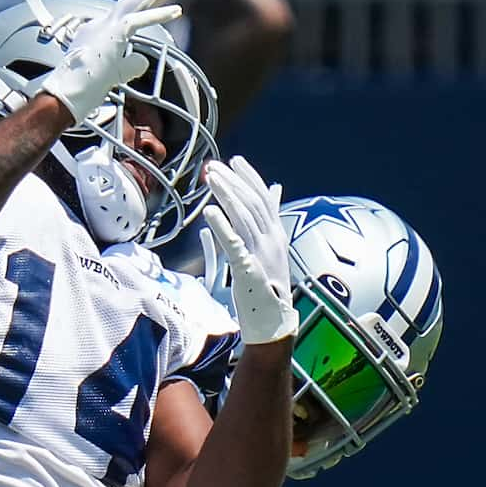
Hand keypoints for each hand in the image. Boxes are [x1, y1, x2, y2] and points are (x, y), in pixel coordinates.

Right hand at [32, 0, 183, 125]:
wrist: (67, 94)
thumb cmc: (85, 89)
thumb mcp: (115, 75)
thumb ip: (130, 64)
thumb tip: (143, 60)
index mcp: (97, 33)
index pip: (127, 14)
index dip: (148, 5)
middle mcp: (100, 25)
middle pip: (131, 0)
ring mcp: (104, 27)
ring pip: (135, 0)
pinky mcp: (112, 33)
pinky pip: (139, 20)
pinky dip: (157, 15)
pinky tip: (175, 11)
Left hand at [204, 157, 296, 343]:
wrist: (273, 325)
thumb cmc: (266, 291)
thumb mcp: (265, 256)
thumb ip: (263, 230)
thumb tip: (270, 204)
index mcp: (276, 236)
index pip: (264, 199)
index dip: (249, 178)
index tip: (235, 161)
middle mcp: (272, 241)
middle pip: (252, 203)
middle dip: (233, 181)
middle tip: (214, 166)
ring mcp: (262, 254)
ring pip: (244, 217)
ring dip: (226, 194)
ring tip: (210, 178)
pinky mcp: (248, 270)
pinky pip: (234, 244)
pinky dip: (222, 226)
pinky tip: (209, 212)